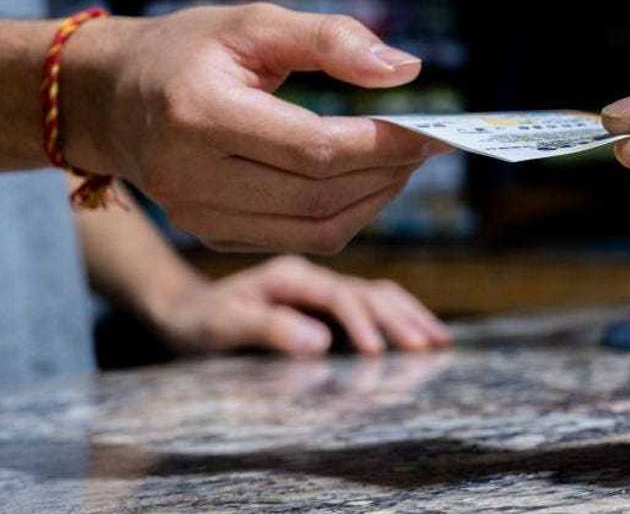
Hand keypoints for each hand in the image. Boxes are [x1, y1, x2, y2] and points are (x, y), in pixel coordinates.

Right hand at [63, 3, 448, 252]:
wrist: (110, 99)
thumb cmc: (188, 50)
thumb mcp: (254, 23)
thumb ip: (331, 39)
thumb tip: (407, 69)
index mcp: (199, 114)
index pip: (313, 148)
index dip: (380, 144)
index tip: (429, 130)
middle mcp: (190, 176)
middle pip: (319, 194)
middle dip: (387, 172)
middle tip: (428, 145)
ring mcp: (197, 216)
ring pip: (315, 229)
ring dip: (374, 200)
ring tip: (402, 163)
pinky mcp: (210, 235)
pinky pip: (297, 239)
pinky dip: (344, 216)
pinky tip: (365, 182)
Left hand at [155, 255, 451, 356]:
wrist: (189, 311)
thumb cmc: (202, 322)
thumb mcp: (223, 327)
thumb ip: (269, 330)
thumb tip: (321, 343)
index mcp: (291, 276)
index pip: (338, 296)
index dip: (361, 323)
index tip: (378, 353)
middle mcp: (314, 277)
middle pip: (368, 292)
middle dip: (399, 319)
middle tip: (429, 348)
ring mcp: (324, 289)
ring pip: (379, 296)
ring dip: (409, 316)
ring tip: (440, 342)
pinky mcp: (329, 306)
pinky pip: (374, 306)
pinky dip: (401, 317)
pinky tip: (422, 334)